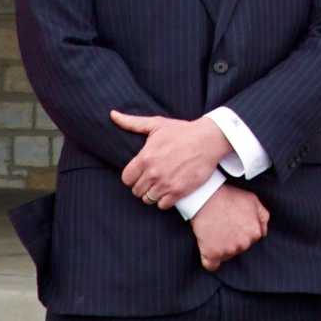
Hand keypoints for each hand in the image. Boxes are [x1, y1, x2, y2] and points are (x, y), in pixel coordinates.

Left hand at [112, 110, 231, 205]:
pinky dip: (165, 200)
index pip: (126, 179)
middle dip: (142, 186)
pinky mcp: (179, 191)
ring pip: (148, 199)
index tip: (140, 173)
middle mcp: (153, 172)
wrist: (208, 139)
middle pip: (136, 191)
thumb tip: (112, 114)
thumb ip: (132, 123)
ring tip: (160, 185)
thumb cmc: (182, 131)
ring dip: (153, 194)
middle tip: (152, 179)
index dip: (132, 177)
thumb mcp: (156, 124)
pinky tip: (169, 191)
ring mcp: (166, 183)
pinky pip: (163, 205)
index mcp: (145, 157)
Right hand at [190, 184, 268, 270]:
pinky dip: (209, 260)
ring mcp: (228, 250)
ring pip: (226, 256)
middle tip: (223, 226)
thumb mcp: (253, 200)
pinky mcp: (212, 254)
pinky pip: (211, 265)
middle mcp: (243, 244)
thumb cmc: (229, 197)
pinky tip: (208, 249)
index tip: (234, 225)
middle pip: (239, 249)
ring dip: (221, 248)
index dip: (242, 232)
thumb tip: (263, 232)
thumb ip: (263, 217)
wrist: (206, 197)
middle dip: (232, 240)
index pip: (251, 240)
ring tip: (214, 231)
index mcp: (255, 233)